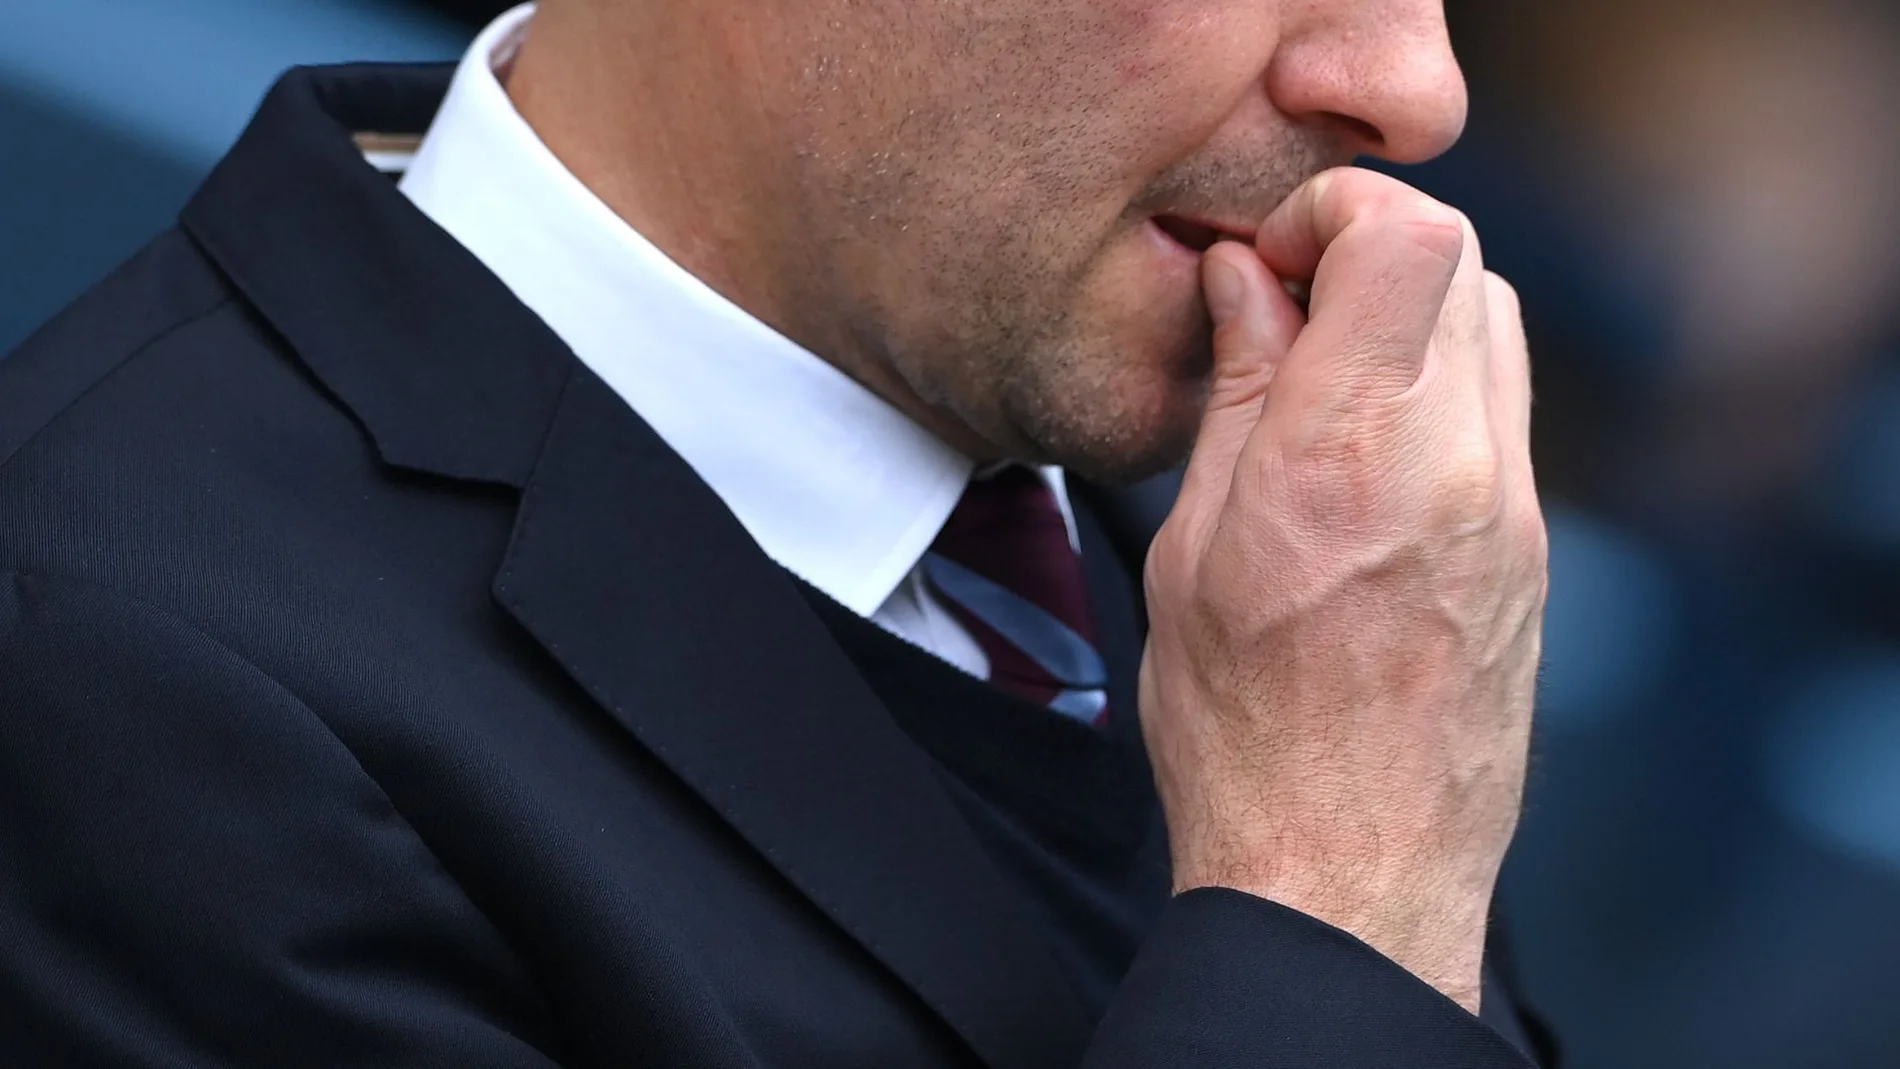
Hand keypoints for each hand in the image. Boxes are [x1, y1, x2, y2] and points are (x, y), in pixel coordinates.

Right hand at [1139, 167, 1545, 1012]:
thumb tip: (1245, 284)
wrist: (1346, 869)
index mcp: (1344, 459)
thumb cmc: (1243, 734)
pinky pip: (1504, 411)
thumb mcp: (1194, 551)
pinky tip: (1369, 446)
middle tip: (1288, 308)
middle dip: (1368, 251)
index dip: (1333, 212)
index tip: (1269, 261)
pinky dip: (1441, 384)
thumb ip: (1237, 398)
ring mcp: (1510, 511)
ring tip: (1326, 377)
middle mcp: (1452, 468)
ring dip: (1411, 313)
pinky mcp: (1531, 551)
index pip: (1406, 238)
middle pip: (1461, 261)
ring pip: (1493, 326)